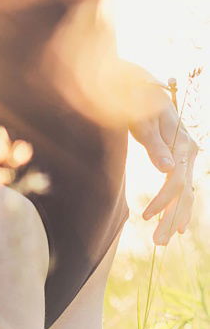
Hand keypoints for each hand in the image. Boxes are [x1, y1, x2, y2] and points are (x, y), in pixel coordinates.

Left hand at [129, 92, 198, 245]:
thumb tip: (168, 170)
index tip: (146, 216)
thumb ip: (155, 145)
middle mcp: (189, 151)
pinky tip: (178, 226)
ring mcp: (186, 156)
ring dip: (174, 217)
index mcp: (183, 142)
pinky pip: (182, 187)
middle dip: (172, 218)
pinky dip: (179, 207)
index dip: (163, 200)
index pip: (176, 180)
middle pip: (184, 191)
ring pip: (185, 193)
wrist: (139, 85)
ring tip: (161, 241)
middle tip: (158, 243)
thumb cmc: (138, 100)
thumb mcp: (142, 119)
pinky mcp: (179, 159)